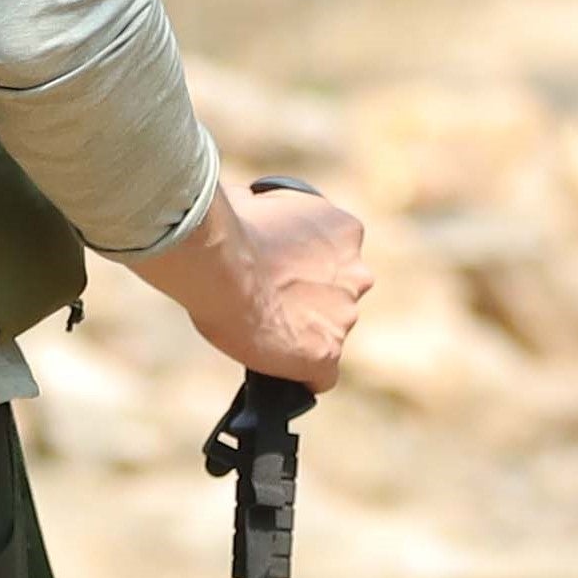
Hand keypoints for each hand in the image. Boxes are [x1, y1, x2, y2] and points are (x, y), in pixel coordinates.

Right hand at [127, 178, 370, 388]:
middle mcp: (356, 275)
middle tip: (269, 299)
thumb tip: (245, 205)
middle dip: (309, 299)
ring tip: (260, 330)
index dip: (304, 265)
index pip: (335, 255)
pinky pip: (320, 376)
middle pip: (337, 296)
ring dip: (302, 333)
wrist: (221, 262)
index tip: (279, 269)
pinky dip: (301, 374)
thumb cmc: (227, 226)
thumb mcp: (252, 201)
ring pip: (327, 333)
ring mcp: (344, 317)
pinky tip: (277, 369)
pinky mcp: (325, 356)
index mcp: (345, 231)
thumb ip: (265, 210)